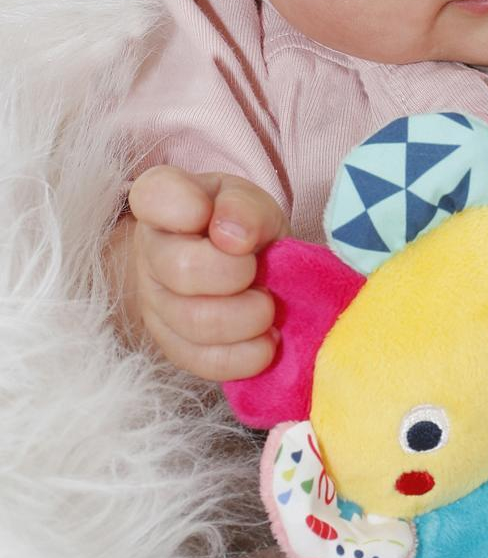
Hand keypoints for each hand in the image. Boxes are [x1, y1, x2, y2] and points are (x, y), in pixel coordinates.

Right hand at [127, 166, 288, 381]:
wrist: (245, 267)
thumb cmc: (244, 226)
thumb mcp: (252, 204)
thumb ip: (244, 207)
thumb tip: (233, 234)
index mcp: (162, 203)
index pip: (153, 197)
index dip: (187, 207)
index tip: (216, 216)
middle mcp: (149, 254)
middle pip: (182, 270)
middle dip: (235, 272)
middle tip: (257, 268)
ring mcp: (157, 305)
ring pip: (195, 322)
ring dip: (248, 317)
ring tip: (268, 305)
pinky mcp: (177, 348)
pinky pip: (207, 361)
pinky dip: (248, 354)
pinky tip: (268, 339)